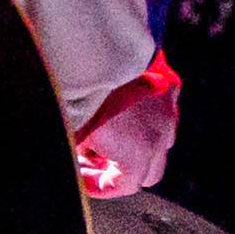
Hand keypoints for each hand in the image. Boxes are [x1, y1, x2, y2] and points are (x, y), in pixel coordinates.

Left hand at [73, 63, 178, 196]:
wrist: (99, 47)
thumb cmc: (82, 95)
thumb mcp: (70, 131)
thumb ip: (72, 153)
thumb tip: (63, 160)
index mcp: (137, 156)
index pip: (124, 186)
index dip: (99, 186)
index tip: (79, 178)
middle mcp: (160, 137)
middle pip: (149, 172)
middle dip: (121, 170)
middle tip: (92, 159)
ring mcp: (168, 111)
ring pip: (162, 142)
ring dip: (138, 145)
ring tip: (108, 132)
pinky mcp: (170, 86)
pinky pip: (164, 111)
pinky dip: (148, 116)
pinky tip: (124, 106)